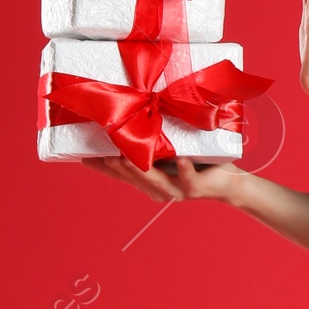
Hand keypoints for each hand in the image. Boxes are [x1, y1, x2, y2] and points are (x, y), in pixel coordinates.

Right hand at [82, 154, 248, 204]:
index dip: (101, 168)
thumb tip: (132, 118)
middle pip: (133, 178)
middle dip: (117, 167)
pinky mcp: (194, 188)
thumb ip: (151, 143)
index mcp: (149, 181)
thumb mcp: (168, 152)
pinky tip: (180, 160)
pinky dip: (183, 169)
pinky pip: (187, 177)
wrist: (227, 181)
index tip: (81, 157)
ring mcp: (176, 190)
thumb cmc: (195, 162)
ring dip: (139, 169)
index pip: (120, 175)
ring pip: (153, 180)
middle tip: (100, 156)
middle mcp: (158, 189)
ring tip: (124, 157)